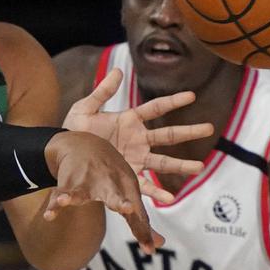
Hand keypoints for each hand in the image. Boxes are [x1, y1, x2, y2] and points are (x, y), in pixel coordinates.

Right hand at [43, 130, 164, 252]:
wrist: (85, 145)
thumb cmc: (112, 176)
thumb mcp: (130, 193)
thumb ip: (140, 221)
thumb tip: (159, 245)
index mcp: (127, 187)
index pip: (136, 212)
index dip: (143, 230)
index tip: (150, 249)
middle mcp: (109, 183)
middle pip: (114, 195)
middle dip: (120, 202)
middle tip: (126, 208)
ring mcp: (87, 182)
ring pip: (80, 192)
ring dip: (72, 198)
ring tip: (65, 202)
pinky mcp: (69, 182)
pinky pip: (60, 195)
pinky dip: (54, 205)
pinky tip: (49, 214)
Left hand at [63, 68, 212, 203]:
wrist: (60, 155)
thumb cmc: (72, 131)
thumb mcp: (85, 108)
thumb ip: (102, 92)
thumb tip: (118, 71)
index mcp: (129, 120)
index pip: (156, 108)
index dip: (173, 102)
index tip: (192, 96)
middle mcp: (137, 140)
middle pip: (168, 135)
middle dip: (189, 132)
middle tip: (209, 128)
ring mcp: (134, 159)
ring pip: (162, 162)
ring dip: (181, 165)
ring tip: (200, 167)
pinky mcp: (126, 176)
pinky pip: (144, 185)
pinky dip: (157, 192)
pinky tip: (170, 197)